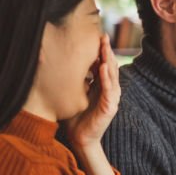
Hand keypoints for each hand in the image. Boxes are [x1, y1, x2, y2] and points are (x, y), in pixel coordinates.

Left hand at [64, 35, 119, 149]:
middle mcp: (109, 90)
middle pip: (110, 66)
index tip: (97, 36)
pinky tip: (103, 67)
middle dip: (107, 51)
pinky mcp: (110, 107)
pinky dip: (106, 78)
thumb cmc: (75, 116)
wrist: (79, 138)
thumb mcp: (74, 92)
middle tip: (102, 36)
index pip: (104, 64)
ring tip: (105, 47)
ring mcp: (112, 99)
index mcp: (102, 86)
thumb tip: (63, 61)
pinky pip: (110, 90)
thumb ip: (75, 79)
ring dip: (109, 60)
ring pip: (112, 75)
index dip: (102, 51)